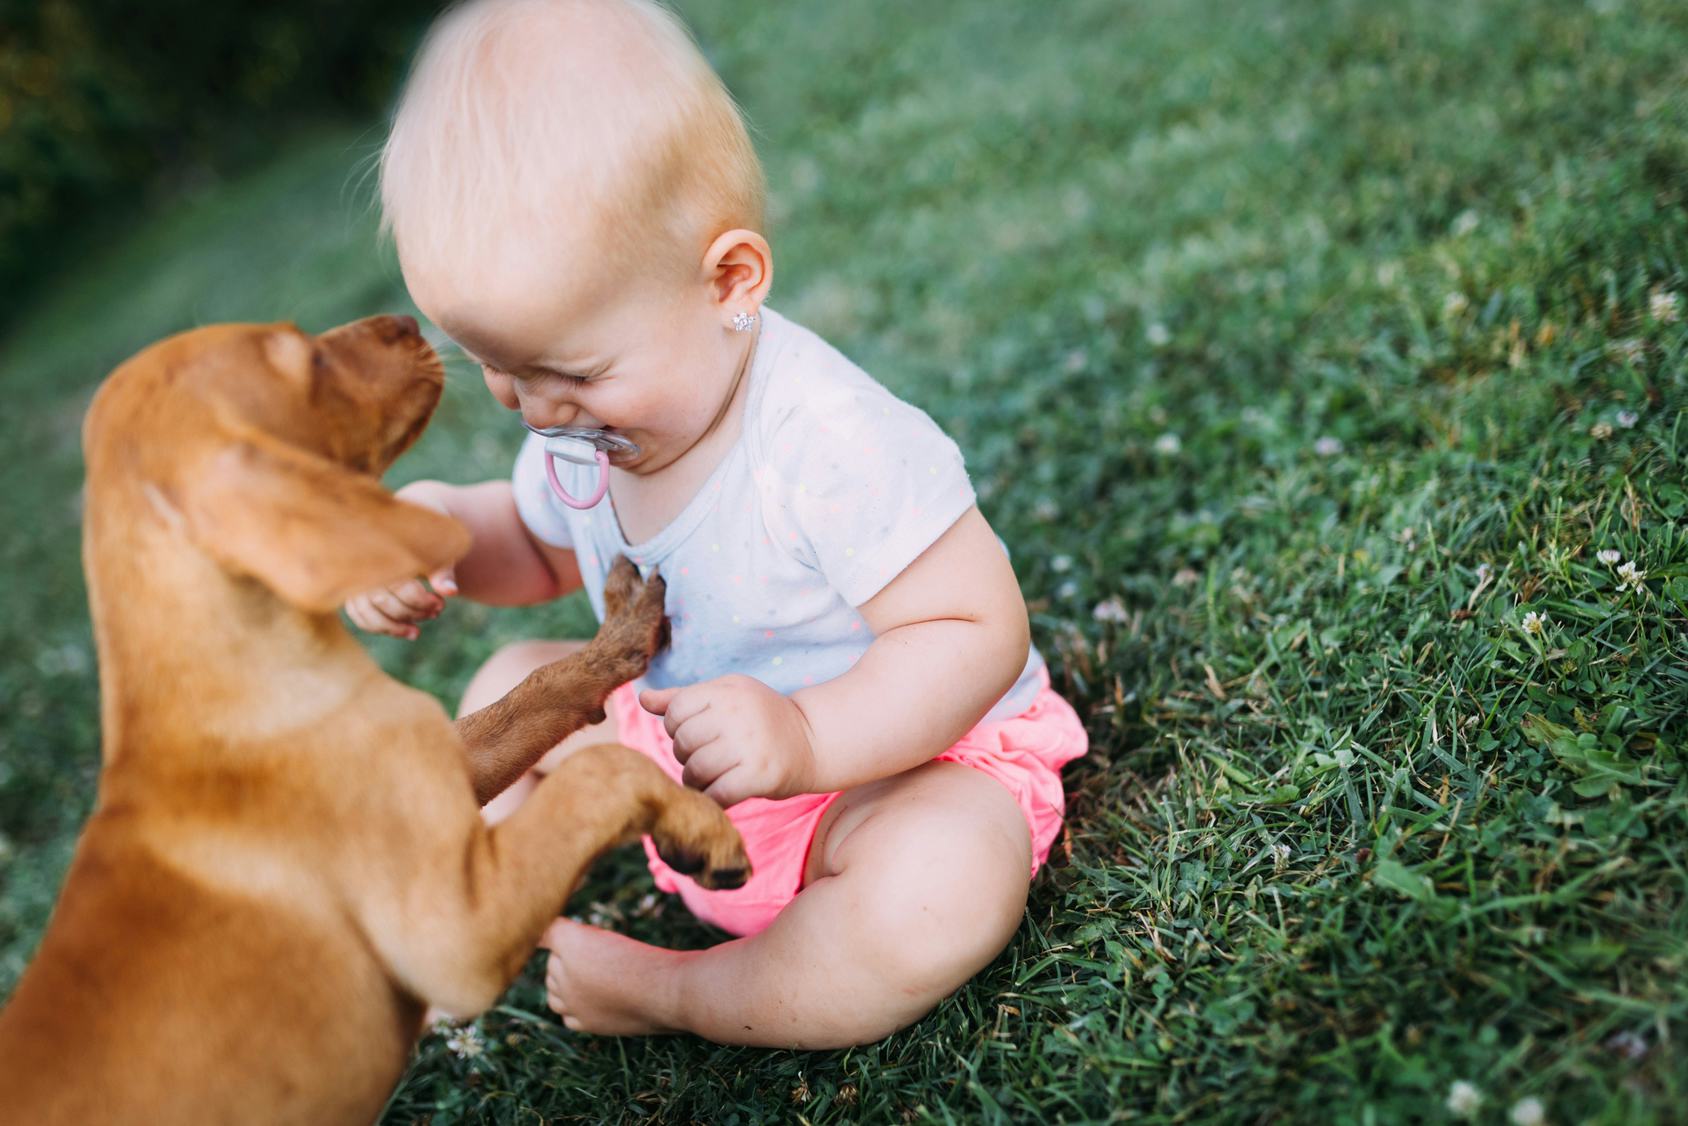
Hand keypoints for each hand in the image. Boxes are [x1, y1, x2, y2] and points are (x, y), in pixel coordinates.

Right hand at [343, 485, 458, 638]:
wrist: (403, 523)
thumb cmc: (423, 536)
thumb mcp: (437, 549)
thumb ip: (442, 570)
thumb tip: (451, 592)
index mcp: (385, 551)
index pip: (401, 586)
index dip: (423, 601)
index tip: (441, 603)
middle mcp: (365, 566)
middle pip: (384, 602)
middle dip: (413, 613)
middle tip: (436, 612)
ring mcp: (355, 579)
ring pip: (367, 613)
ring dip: (394, 627)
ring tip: (416, 632)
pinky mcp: (351, 590)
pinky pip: (358, 616)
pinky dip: (379, 628)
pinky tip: (402, 630)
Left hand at [639, 675, 818, 806]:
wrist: (814, 741)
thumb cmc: (763, 717)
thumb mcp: (728, 695)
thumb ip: (684, 698)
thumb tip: (642, 698)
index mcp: (727, 691)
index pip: (676, 710)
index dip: (676, 727)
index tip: (695, 735)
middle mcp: (738, 715)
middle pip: (683, 742)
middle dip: (686, 756)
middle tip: (704, 759)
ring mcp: (750, 746)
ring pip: (696, 770)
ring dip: (697, 781)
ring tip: (711, 778)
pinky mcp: (760, 776)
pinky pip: (717, 794)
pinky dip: (713, 799)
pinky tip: (722, 793)